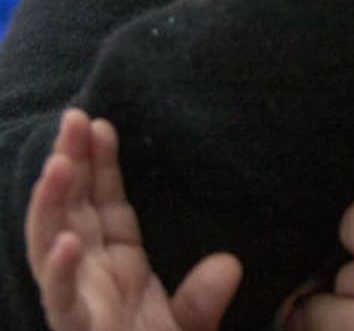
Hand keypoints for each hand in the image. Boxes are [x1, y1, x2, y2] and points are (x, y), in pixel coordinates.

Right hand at [25, 109, 240, 330]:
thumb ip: (203, 300)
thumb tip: (228, 264)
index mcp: (115, 273)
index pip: (103, 209)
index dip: (100, 167)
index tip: (101, 125)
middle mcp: (89, 284)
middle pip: (72, 214)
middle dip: (69, 166)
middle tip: (75, 117)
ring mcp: (78, 309)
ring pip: (51, 247)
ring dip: (52, 204)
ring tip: (62, 161)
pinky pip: (61, 304)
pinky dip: (60, 273)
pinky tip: (69, 242)